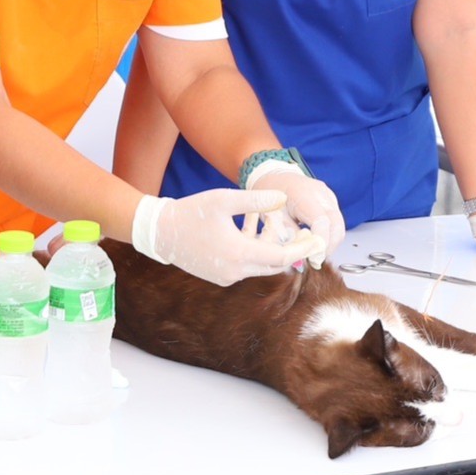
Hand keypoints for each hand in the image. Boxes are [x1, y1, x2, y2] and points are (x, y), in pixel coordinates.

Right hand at [133, 189, 314, 285]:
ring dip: (269, 248)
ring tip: (270, 222)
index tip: (315, 239)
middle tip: (302, 231)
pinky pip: (246, 266)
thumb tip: (284, 198)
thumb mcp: (224, 199)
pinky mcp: (221, 277)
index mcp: (238, 254)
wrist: (160, 232)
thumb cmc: (190, 212)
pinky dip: (254, 252)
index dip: (301, 248)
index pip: (281, 257)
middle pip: (274, 264)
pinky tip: (250, 229)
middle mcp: (235, 271)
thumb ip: (257, 200)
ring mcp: (227, 277)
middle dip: (289, 248)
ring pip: (260, 265)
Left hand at [246, 161, 346, 263]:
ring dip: (330, 242)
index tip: (314, 258)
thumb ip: (288, 237)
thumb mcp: (274, 217)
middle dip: (329, 246)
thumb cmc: (271, 193)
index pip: (322, 222)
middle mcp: (321, 194)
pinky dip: (329, 234)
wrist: (275, 175)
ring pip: (339, 225)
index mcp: (304, 195)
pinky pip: (335, 221)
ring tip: (314, 253)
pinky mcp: (330, 200)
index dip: (321, 243)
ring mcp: (328, 196)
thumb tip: (300, 259)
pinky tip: (316, 241)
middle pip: (337, 225)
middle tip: (315, 260)